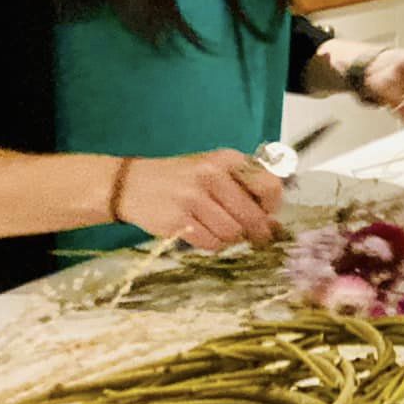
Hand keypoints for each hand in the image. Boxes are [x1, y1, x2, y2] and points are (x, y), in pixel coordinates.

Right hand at [116, 149, 282, 250]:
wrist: (129, 184)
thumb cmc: (181, 179)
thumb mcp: (213, 169)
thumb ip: (244, 187)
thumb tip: (273, 221)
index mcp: (226, 159)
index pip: (270, 186)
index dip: (272, 206)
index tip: (267, 214)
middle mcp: (211, 175)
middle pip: (253, 216)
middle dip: (256, 230)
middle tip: (252, 235)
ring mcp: (192, 198)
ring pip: (233, 233)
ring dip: (231, 238)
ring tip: (220, 229)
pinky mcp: (177, 221)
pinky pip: (212, 243)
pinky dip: (213, 244)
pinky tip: (204, 233)